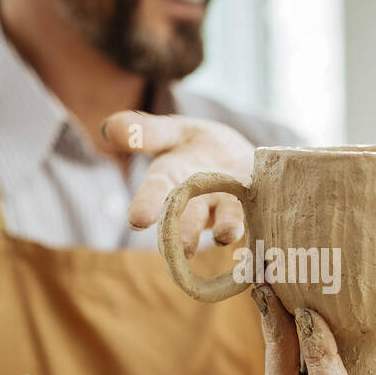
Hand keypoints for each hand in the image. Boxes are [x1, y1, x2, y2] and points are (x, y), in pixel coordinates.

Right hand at [100, 111, 254, 256]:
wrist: (237, 157)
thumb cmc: (197, 147)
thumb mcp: (173, 131)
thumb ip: (145, 131)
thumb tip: (109, 127)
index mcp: (170, 179)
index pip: (155, 191)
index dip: (147, 204)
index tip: (138, 219)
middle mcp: (196, 200)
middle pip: (188, 216)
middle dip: (185, 231)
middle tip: (183, 247)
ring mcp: (226, 205)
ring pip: (224, 219)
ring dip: (225, 228)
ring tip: (226, 235)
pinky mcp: (256, 206)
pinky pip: (259, 216)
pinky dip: (261, 221)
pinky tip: (265, 227)